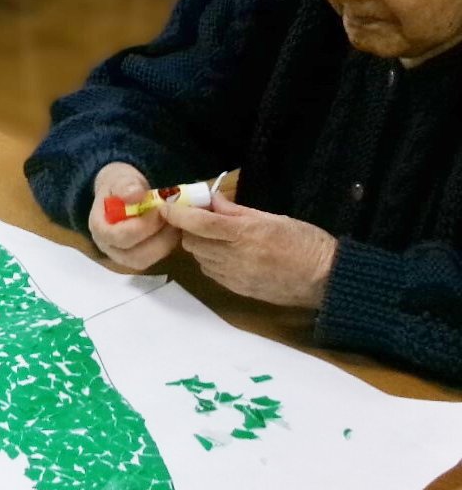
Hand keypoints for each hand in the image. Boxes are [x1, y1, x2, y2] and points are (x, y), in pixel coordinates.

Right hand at [88, 162, 180, 270]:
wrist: (122, 193)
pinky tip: (174, 227)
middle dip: (158, 237)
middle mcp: (109, 247)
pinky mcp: (140, 258)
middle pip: (134, 256)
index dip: (142, 225)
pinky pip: (156, 258)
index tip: (159, 208)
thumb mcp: (120, 178)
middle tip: (171, 216)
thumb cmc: (120, 186)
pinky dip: (169, 244)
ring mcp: (124, 256)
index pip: (119, 237)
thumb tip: (135, 195)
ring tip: (174, 221)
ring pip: (147, 260)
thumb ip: (125, 185)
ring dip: (166, 241)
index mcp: (99, 227)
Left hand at [159, 192, 337, 307]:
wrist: (325, 280)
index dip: (178, 214)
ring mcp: (234, 277)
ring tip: (217, 236)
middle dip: (189, 228)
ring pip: (199, 258)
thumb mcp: (273, 218)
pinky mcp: (236, 289)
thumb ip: (237, 211)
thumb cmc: (305, 242)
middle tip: (199, 218)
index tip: (165, 205)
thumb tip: (209, 199)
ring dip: (200, 245)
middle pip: (193, 242)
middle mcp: (235, 257)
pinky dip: (210, 260)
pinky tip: (226, 253)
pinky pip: (211, 272)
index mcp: (245, 234)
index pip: (200, 223)